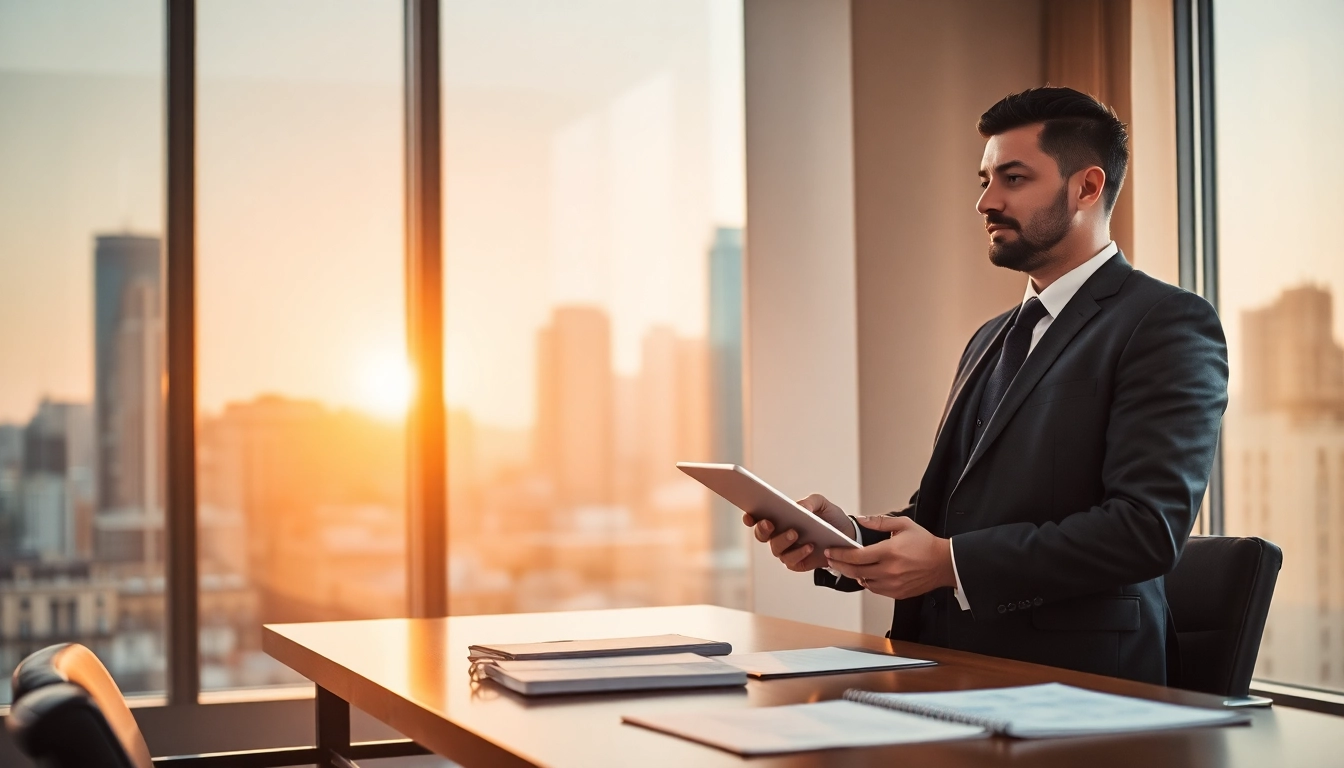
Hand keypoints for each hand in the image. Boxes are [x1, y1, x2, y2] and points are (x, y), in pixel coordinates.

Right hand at [741, 493, 854, 572]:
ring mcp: (786, 551)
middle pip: (761, 535)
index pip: (758, 518)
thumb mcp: (822, 504)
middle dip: (762, 529)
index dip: (750, 517)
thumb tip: (799, 508)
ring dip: (783, 540)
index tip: (749, 515)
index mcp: (779, 519)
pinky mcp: (797, 563)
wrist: (847, 535)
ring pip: (776, 549)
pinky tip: (809, 546)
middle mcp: (778, 535)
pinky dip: (799, 553)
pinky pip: (792, 561)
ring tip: (796, 533)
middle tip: (770, 523)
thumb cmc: (829, 517)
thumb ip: (810, 502)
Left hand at [823, 515, 954, 598]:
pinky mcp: (897, 593)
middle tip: (831, 560)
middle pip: (855, 572)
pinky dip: (867, 582)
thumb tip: (862, 520)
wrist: (944, 563)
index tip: (831, 551)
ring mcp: (893, 584)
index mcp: (889, 552)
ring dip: (853, 574)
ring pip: (864, 582)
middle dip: (839, 566)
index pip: (857, 556)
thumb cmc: (925, 544)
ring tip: (847, 566)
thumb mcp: (904, 525)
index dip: (840, 554)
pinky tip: (865, 574)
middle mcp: (890, 570)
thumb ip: (880, 522)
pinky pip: (875, 589)